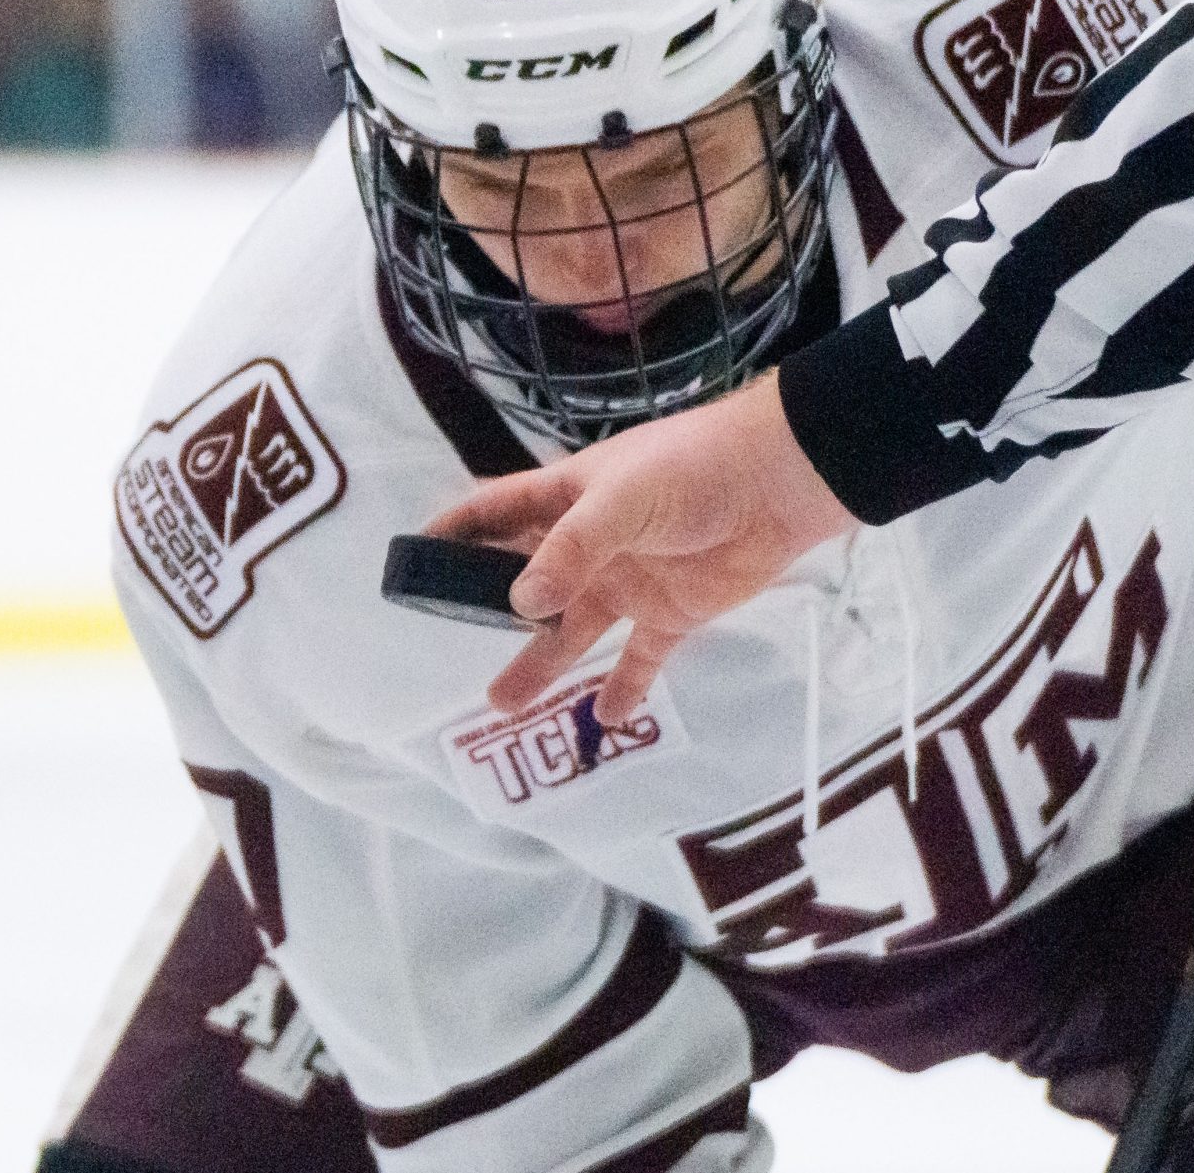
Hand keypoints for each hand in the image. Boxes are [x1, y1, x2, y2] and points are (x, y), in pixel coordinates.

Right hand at [427, 370, 858, 723]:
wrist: (781, 484)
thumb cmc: (692, 470)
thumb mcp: (621, 499)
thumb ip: (572, 551)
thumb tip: (520, 607)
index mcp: (565, 499)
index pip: (494, 513)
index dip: (454, 532)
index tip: (413, 558)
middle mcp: (589, 545)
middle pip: (525, 583)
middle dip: (486, 612)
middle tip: (449, 645)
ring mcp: (628, 581)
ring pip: (571, 632)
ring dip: (539, 665)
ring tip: (501, 705)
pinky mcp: (672, 614)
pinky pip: (639, 659)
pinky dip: (624, 688)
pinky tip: (606, 721)